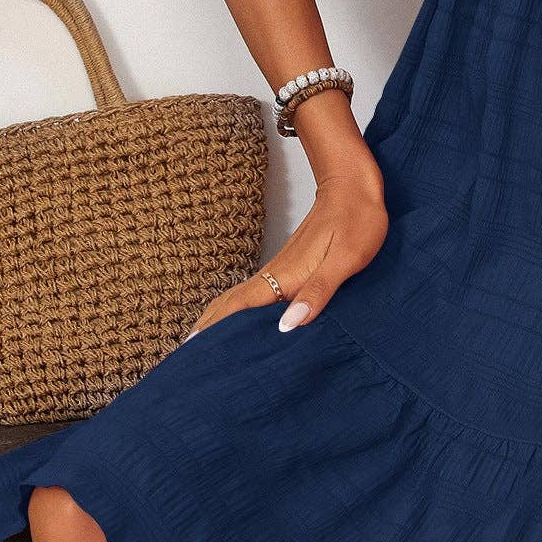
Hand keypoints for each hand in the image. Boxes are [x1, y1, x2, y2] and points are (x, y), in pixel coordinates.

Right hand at [184, 169, 390, 338]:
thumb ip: (318, 292)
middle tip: (183, 357)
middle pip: (230, 304)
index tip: (191, 352)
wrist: (353, 184)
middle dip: (205, 328)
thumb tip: (288, 325)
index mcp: (286, 276)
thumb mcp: (346, 260)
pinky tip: (236, 321)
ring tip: (198, 344)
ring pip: (238, 298)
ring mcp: (278, 268)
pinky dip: (235, 310)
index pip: (240, 308)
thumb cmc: (357, 222)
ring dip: (216, 319)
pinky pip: (252, 293)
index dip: (215, 329)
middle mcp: (275, 274)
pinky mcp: (287, 266)